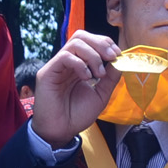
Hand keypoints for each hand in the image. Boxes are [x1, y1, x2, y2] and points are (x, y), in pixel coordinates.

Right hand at [29, 30, 123, 146]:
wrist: (61, 131)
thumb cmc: (77, 115)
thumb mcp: (101, 95)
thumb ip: (110, 78)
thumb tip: (120, 61)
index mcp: (79, 65)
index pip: (91, 42)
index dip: (105, 43)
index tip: (117, 55)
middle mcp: (67, 62)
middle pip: (81, 36)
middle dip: (100, 43)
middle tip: (111, 57)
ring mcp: (57, 66)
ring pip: (74, 43)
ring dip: (92, 55)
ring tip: (99, 74)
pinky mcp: (47, 72)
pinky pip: (64, 56)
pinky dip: (80, 64)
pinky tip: (87, 77)